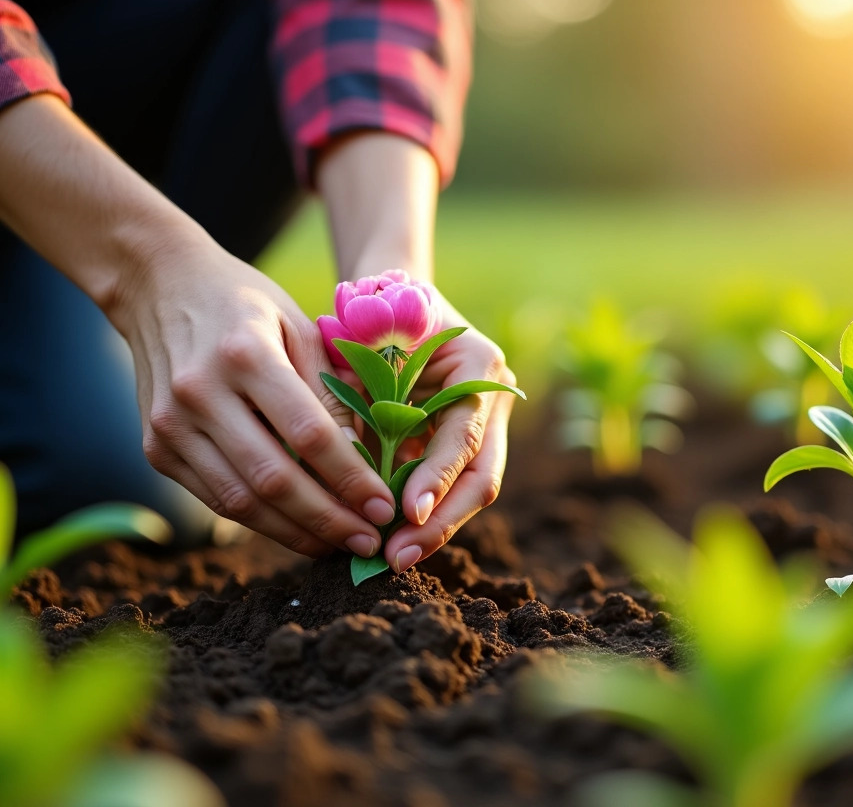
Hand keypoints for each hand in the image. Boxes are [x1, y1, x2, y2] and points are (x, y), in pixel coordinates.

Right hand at [111, 242, 397, 557]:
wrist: (158, 287)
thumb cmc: (246, 304)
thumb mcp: (299, 326)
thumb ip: (332, 389)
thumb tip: (369, 457)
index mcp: (245, 354)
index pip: (308, 434)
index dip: (350, 478)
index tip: (384, 507)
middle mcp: (200, 393)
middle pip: (273, 478)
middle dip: (327, 520)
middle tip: (369, 542)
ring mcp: (169, 426)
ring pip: (240, 501)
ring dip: (296, 533)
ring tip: (340, 544)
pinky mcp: (155, 448)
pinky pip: (215, 498)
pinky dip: (260, 520)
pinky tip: (298, 529)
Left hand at [382, 294, 516, 572]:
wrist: (388, 295)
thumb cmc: (371, 315)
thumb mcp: (366, 351)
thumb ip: (367, 402)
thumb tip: (357, 474)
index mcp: (480, 364)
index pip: (465, 435)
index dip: (437, 478)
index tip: (405, 512)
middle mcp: (494, 396)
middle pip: (482, 476)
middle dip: (440, 522)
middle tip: (396, 555)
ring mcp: (486, 422)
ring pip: (472, 490)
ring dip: (433, 527)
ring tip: (390, 557)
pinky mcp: (463, 442)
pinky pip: (451, 487)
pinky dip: (423, 516)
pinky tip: (391, 541)